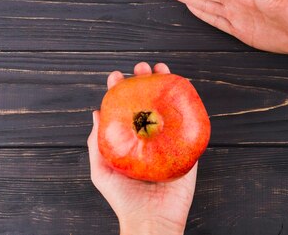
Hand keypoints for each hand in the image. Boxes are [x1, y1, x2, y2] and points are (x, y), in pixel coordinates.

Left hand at [87, 62, 195, 234]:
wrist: (152, 219)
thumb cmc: (124, 199)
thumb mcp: (102, 170)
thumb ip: (97, 143)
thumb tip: (96, 113)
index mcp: (131, 140)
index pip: (126, 109)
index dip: (121, 90)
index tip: (116, 76)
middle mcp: (151, 137)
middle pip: (149, 102)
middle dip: (145, 81)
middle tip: (141, 68)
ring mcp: (170, 141)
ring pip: (170, 106)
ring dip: (167, 85)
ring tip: (161, 69)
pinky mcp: (188, 148)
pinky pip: (191, 122)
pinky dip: (190, 103)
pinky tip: (185, 88)